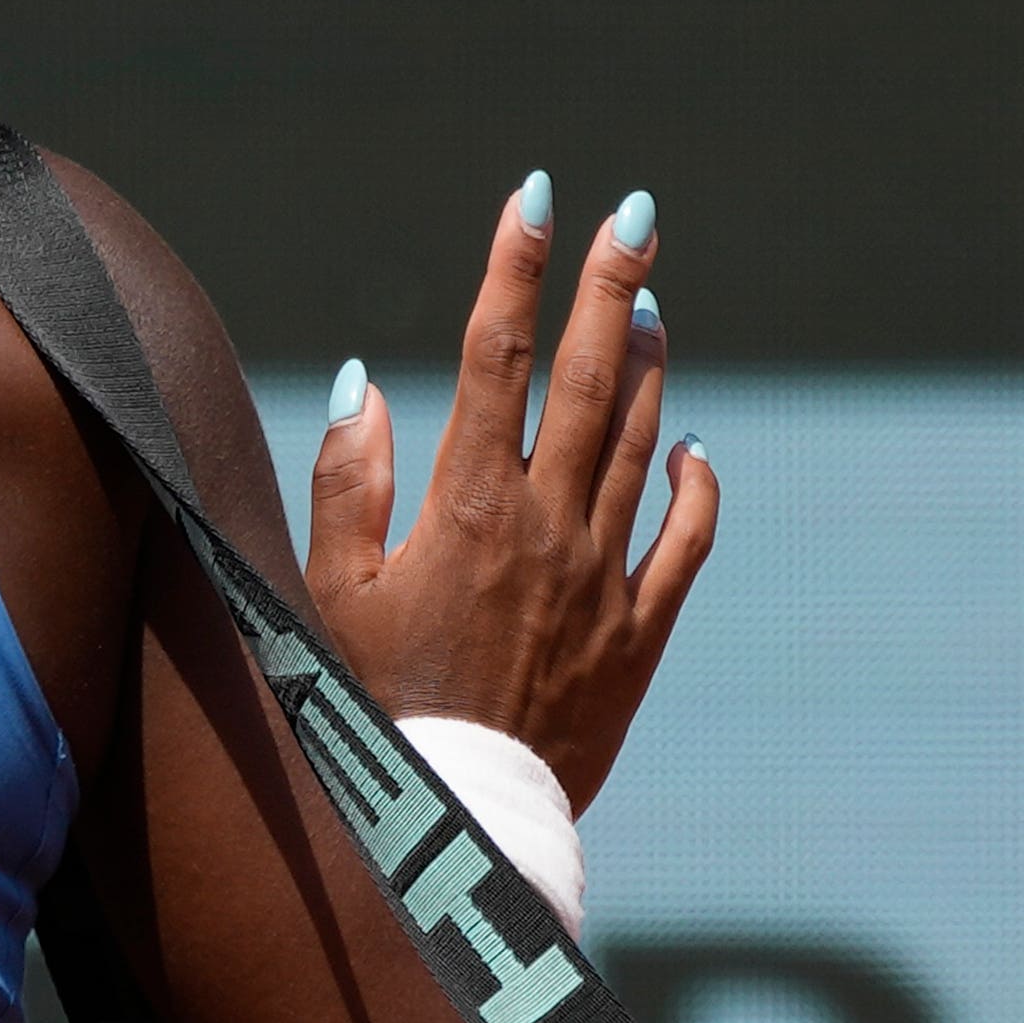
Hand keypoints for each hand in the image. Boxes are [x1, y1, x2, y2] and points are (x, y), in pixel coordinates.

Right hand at [299, 175, 718, 810]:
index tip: (536, 197)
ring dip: (647, 366)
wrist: (452, 825)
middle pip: (588, 379)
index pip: (498, 358)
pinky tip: (693, 449)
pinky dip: (693, 489)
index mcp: (466, 509)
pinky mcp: (636, 636)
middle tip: (635, 215)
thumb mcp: (329, 595)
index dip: (516, 270)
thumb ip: (349, 483)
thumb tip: (368, 384)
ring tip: (649, 302)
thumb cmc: (368, 709)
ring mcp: (602, 579)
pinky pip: (683, 545)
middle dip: (609, 287)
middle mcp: (546, 528)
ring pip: (638, 444)